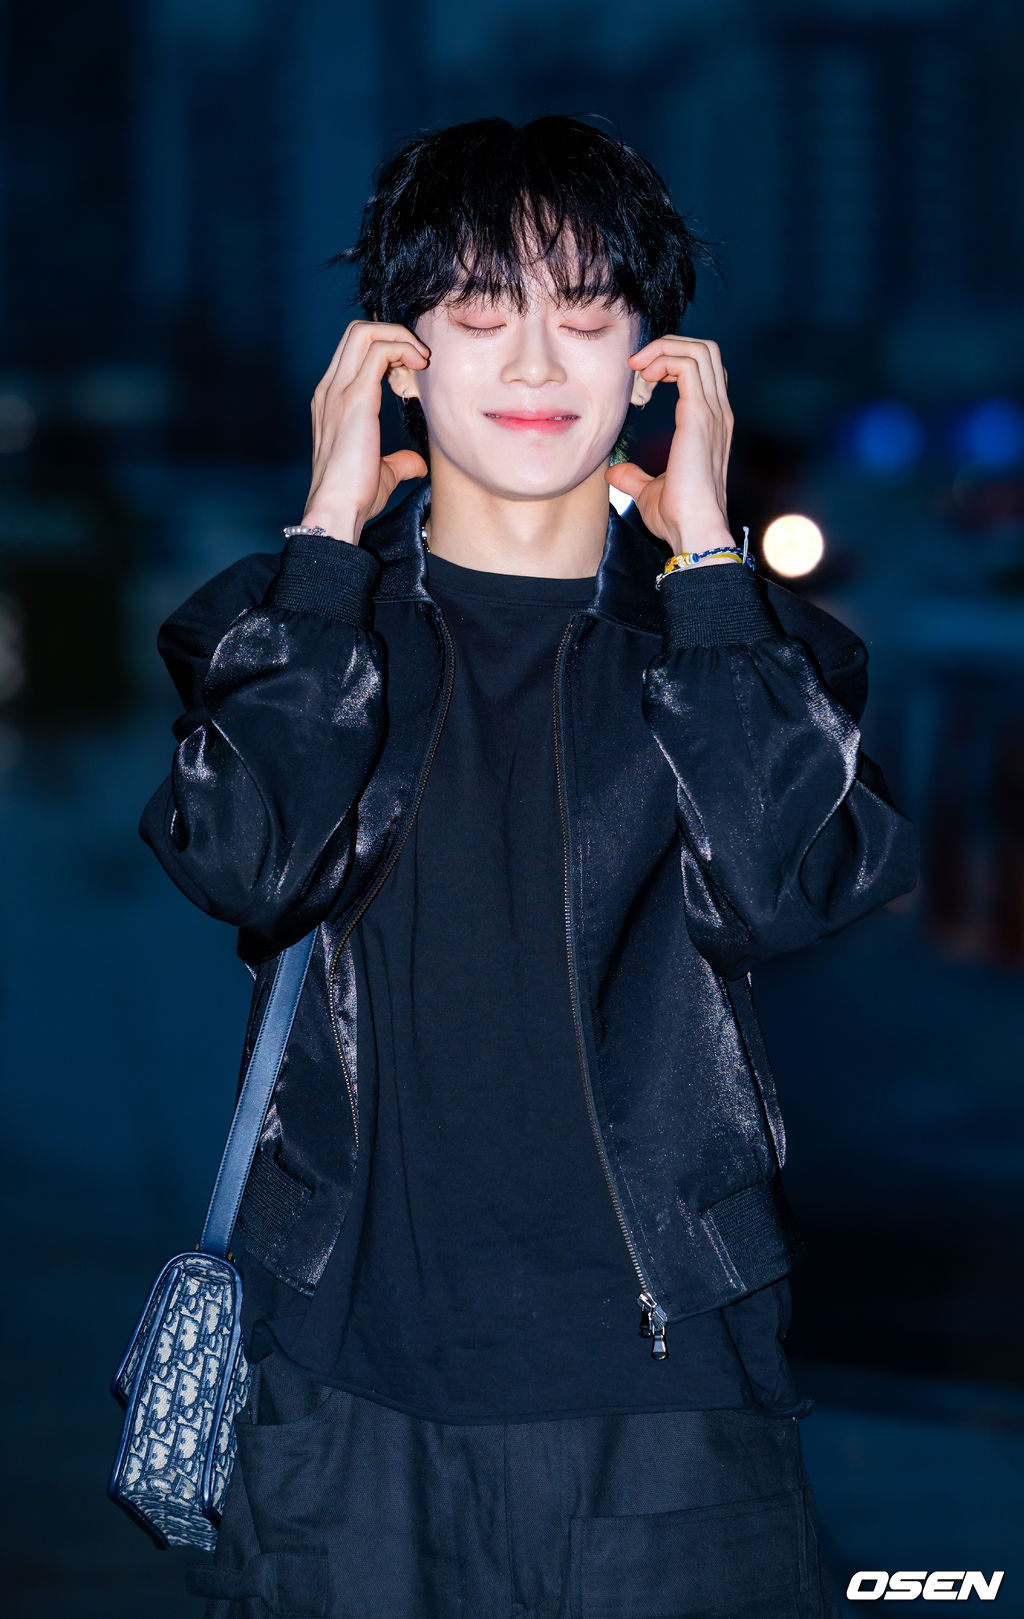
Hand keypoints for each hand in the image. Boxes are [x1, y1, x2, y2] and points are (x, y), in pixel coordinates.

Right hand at [302, 320, 429, 543]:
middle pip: (356, 332)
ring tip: (422, 358)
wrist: (336, 508)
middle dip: (393, 333)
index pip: (353, 351)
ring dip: (400, 337)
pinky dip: (402, 349)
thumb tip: (416, 464)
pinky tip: (420, 366)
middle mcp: (331, 389)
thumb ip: (398, 461)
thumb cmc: (353, 496)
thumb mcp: (381, 473)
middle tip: (420, 356)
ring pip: (364, 332)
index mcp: (332, 401)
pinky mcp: (355, 399)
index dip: (385, 347)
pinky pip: (379, 352)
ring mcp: (339, 391)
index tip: (411, 367)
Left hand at [606, 336, 735, 561]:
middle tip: (637, 366)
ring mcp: (712, 412)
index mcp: (710, 425)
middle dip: (669, 346)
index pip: (703, 372)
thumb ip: (635, 477)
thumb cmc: (678, 517)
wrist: (694, 531)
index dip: (673, 363)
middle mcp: (717, 413)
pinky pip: (687, 364)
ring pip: (699, 350)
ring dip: (664, 348)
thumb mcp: (649, 492)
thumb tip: (615, 472)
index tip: (642, 380)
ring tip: (638, 367)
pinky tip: (643, 377)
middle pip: (706, 351)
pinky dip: (663, 359)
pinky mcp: (700, 416)